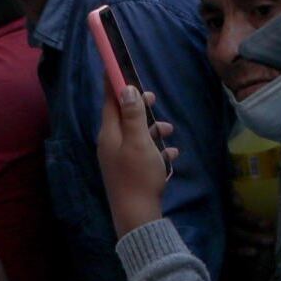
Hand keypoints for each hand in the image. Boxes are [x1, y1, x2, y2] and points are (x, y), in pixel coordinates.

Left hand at [96, 82, 176, 237]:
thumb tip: (125, 88)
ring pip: (136, 133)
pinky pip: (143, 151)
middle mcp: (110, 143)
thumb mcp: (139, 141)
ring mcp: (118, 157)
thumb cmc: (139, 176)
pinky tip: (171, 154)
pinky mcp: (129, 170)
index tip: (115, 64)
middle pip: (123, 115)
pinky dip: (157, 149)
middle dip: (139, 106)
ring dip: (153, 128)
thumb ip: (132, 115)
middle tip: (154, 99)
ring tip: (168, 131)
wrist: (137, 215)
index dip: (113, 82)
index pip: (109, 100)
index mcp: (109, 133)